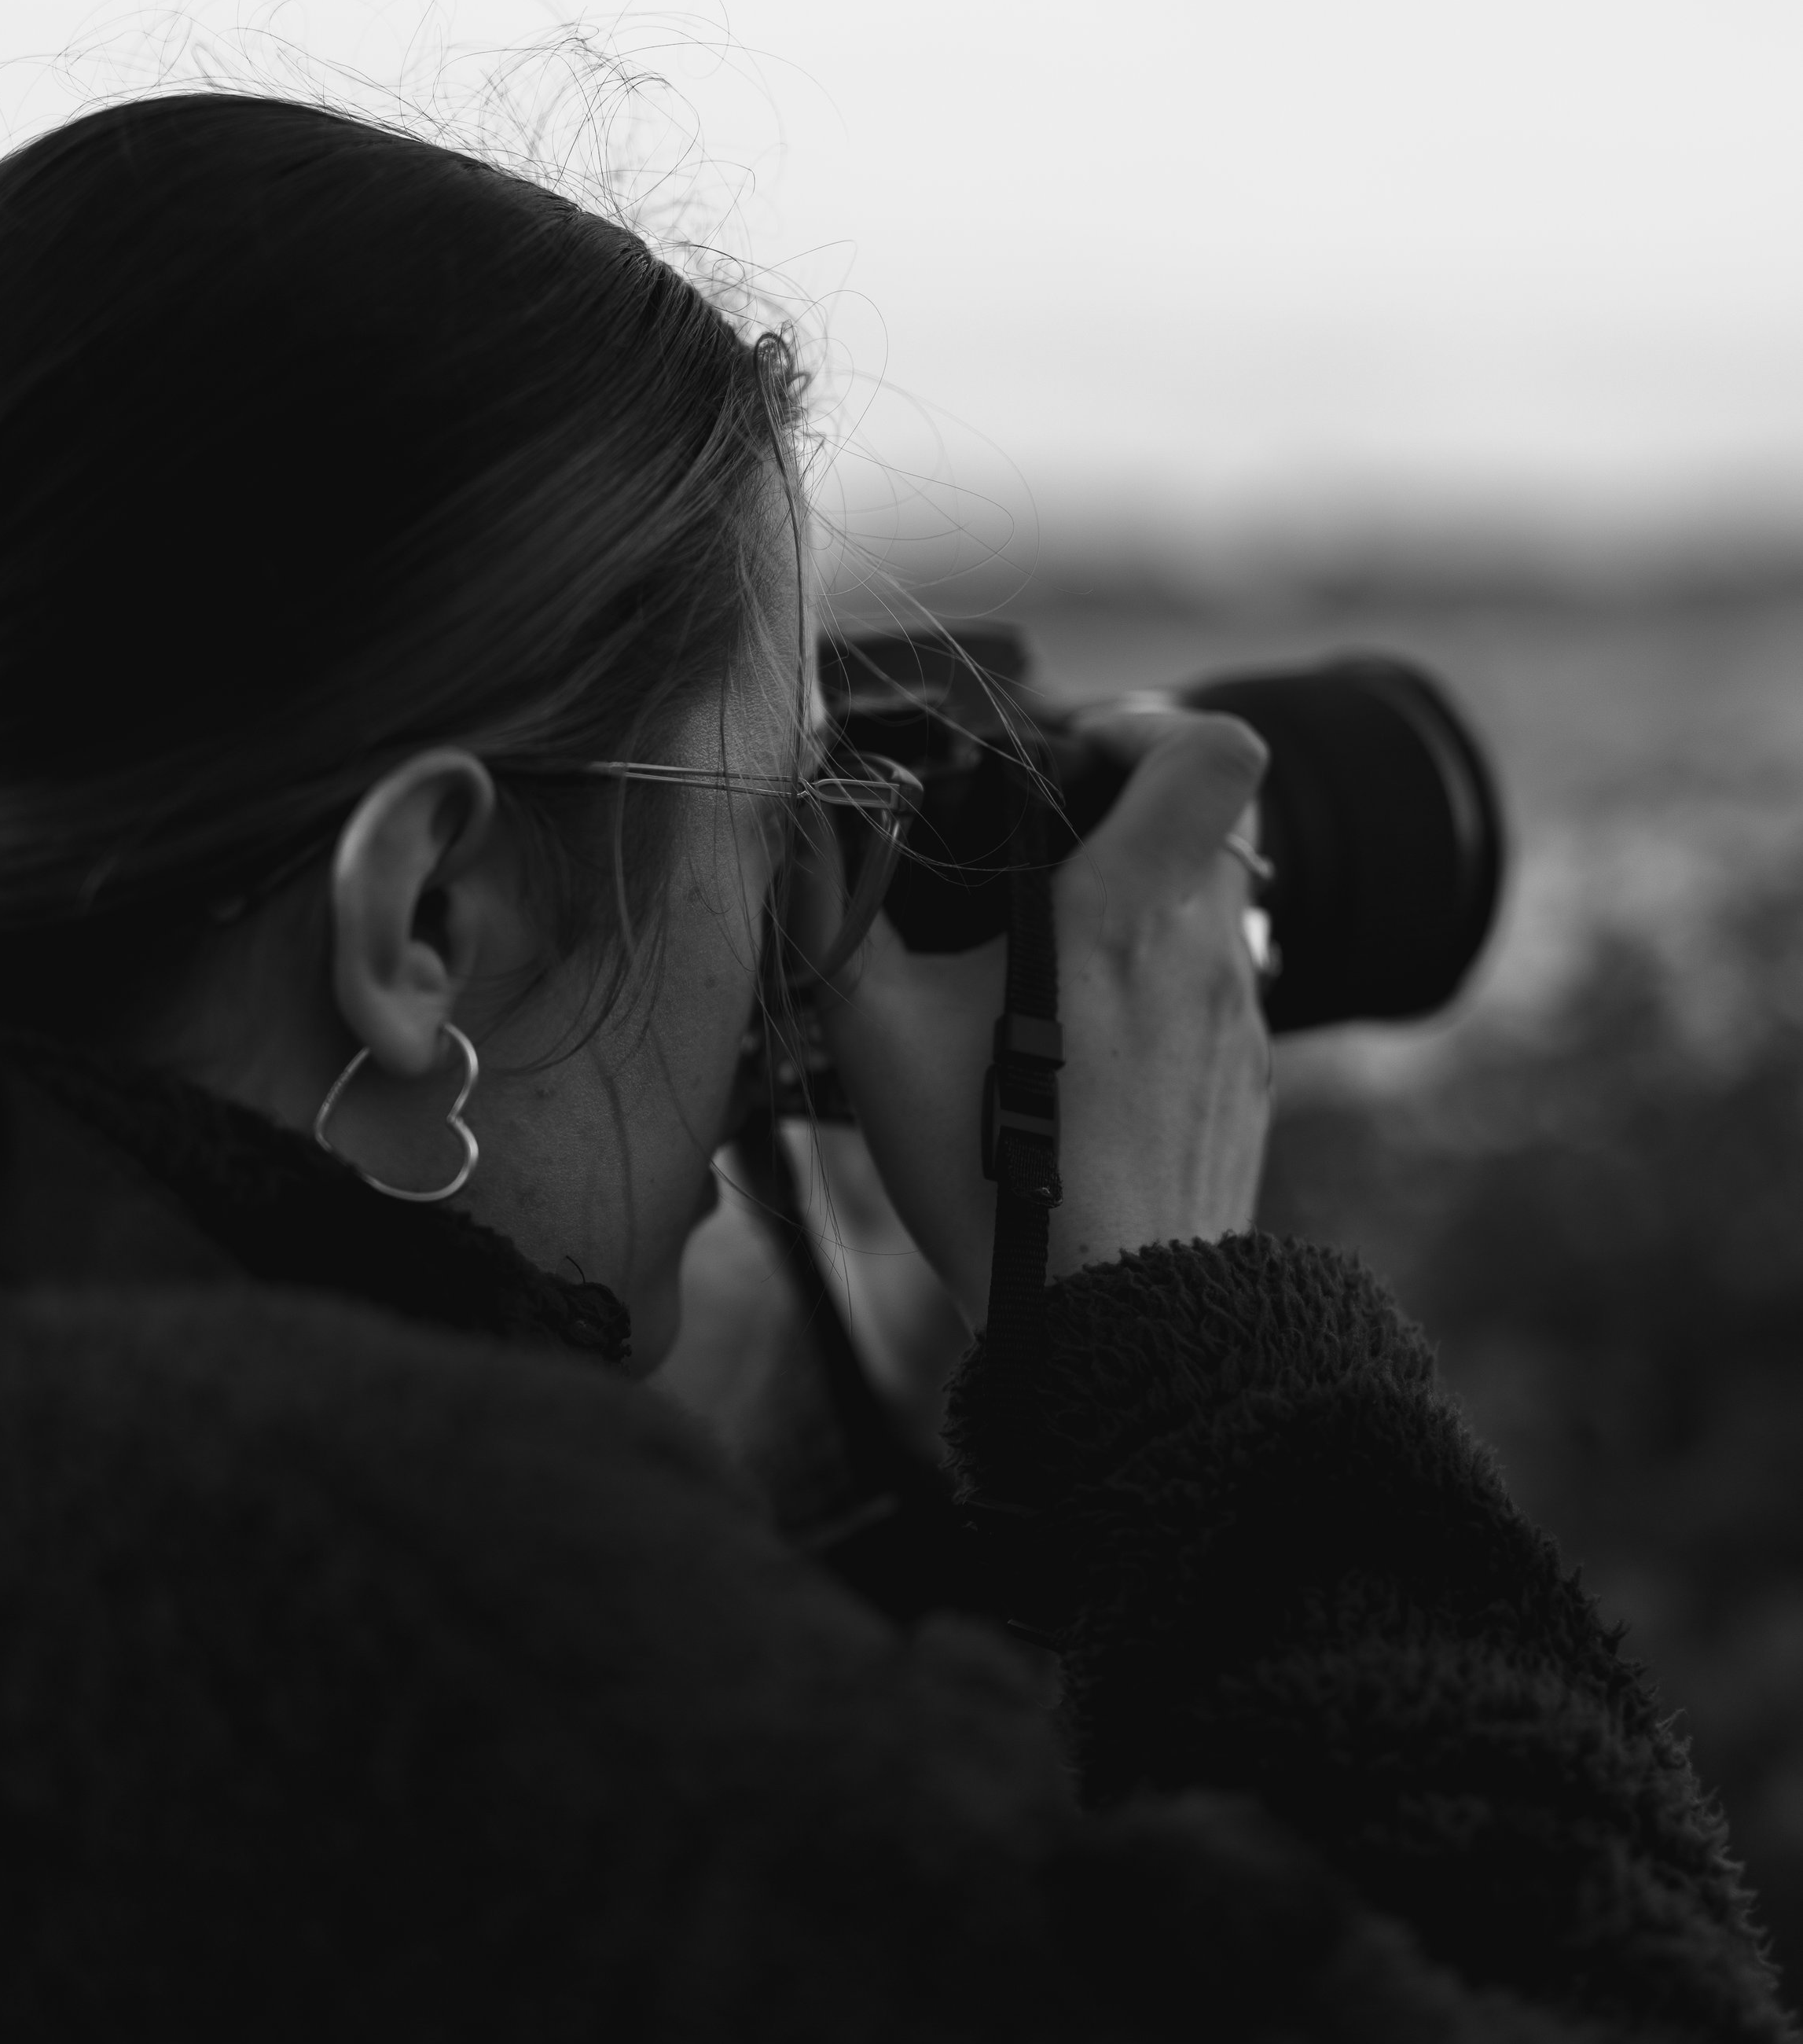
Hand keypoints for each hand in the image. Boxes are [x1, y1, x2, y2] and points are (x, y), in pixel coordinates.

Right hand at [818, 707, 1273, 1330]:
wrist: (1106, 1319)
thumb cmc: (988, 1174)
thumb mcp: (877, 1034)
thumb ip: (832, 908)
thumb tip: (795, 815)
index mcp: (1127, 911)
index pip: (1213, 749)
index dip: (1151, 724)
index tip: (1078, 757)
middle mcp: (1203, 949)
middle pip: (1210, 817)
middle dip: (1131, 812)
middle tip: (1049, 851)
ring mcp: (1239, 1017)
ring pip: (1211, 906)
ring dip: (1140, 907)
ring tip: (1048, 968)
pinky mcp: (1248, 1079)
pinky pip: (1213, 990)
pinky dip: (1156, 989)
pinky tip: (1085, 1051)